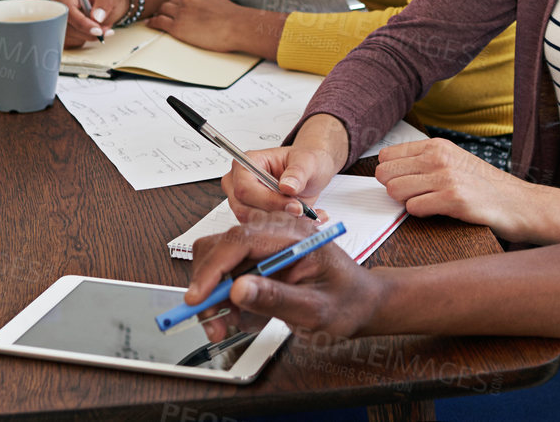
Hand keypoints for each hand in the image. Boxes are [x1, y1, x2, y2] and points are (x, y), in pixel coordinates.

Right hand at [50, 0, 129, 47]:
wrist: (110, 4)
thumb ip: (105, 4)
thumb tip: (97, 17)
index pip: (69, 9)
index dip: (82, 22)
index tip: (97, 31)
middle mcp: (61, 2)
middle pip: (66, 23)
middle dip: (86, 31)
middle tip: (103, 32)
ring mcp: (59, 16)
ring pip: (67, 34)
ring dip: (86, 36)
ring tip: (101, 29)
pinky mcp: (60, 28)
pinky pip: (68, 40)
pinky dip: (82, 39)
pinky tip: (91, 32)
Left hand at [149, 0, 283, 58]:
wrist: (237, 26)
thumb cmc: (234, 20)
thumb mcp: (220, 3)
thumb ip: (208, 3)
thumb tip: (206, 11)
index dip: (178, 4)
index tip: (175, 7)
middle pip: (170, 1)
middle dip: (165, 7)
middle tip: (161, 12)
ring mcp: (181, 12)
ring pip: (162, 9)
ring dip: (158, 13)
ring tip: (153, 17)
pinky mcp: (177, 27)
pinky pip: (159, 22)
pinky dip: (153, 22)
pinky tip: (149, 24)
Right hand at [185, 212, 384, 341]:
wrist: (361, 302)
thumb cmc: (347, 302)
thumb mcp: (316, 310)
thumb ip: (277, 299)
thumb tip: (238, 290)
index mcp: (294, 236)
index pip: (240, 240)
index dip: (213, 269)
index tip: (198, 299)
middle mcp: (276, 233)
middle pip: (220, 247)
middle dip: (208, 287)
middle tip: (214, 326)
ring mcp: (266, 245)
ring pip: (218, 262)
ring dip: (215, 297)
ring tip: (231, 326)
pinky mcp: (260, 260)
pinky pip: (228, 275)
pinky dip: (226, 301)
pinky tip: (247, 317)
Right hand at [222, 114, 347, 219]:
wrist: (310, 173)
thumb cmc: (304, 162)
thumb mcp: (307, 161)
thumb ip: (298, 173)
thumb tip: (287, 187)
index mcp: (246, 164)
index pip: (245, 189)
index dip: (269, 201)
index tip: (296, 207)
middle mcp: (238, 184)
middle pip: (244, 210)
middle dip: (276, 216)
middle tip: (303, 214)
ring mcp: (243, 203)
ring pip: (253, 224)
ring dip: (283, 225)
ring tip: (307, 216)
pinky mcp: (253, 219)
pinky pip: (263, 231)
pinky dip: (286, 230)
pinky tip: (305, 220)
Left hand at [375, 138, 559, 243]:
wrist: (521, 204)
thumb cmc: (485, 187)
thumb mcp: (454, 163)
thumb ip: (424, 164)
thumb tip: (386, 174)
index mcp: (437, 145)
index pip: (387, 156)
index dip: (390, 174)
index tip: (403, 184)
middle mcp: (439, 156)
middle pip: (385, 174)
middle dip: (395, 189)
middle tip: (416, 197)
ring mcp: (447, 176)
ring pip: (395, 191)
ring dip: (407, 202)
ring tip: (430, 204)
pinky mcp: (454, 199)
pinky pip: (413, 208)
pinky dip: (421, 214)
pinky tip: (440, 212)